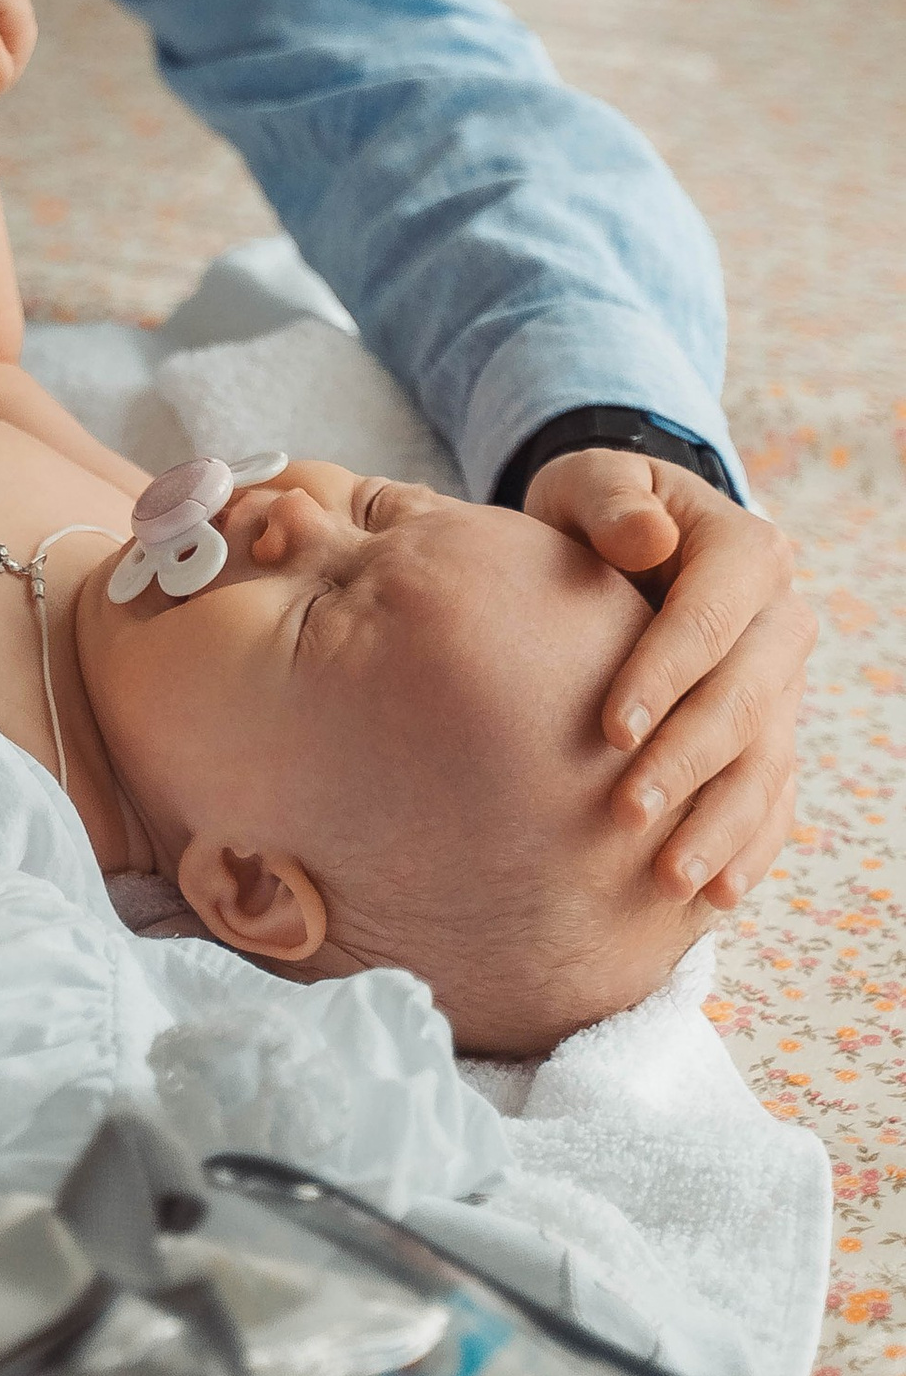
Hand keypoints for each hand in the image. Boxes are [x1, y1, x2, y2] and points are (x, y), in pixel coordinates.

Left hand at [526, 445, 814, 905]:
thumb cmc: (597, 512)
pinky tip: (715, 893)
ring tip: (669, 878)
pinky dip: (748, 847)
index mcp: (746, 552)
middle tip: (624, 815)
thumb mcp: (592, 482)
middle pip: (745, 703)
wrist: (626, 543)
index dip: (664, 677)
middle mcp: (780, 622)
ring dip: (721, 825)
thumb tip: (648, 535)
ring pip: (765, 763)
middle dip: (687, 762)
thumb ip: (611, 501)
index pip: (710, 622)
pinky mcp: (771, 734)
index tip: (610, 731)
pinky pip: (774, 798)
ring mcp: (782, 686)